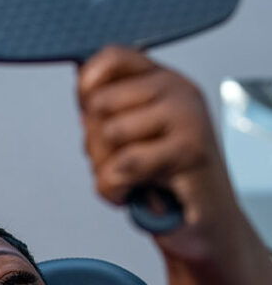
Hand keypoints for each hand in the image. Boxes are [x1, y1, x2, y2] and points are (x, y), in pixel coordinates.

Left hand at [77, 46, 240, 252]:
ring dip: (105, 172)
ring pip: (107, 136)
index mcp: (162, 81)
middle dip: (94, 146)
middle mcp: (178, 91)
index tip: (93, 120)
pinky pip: (122, 167)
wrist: (203, 227)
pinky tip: (135, 195)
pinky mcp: (188, 150)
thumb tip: (81, 84)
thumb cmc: (165, 184)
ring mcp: (187, 117)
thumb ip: (108, 110)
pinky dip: (116, 192)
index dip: (86, 90)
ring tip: (132, 180)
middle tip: (120, 164)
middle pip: (99, 104)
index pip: (110, 57)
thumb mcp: (132, 139)